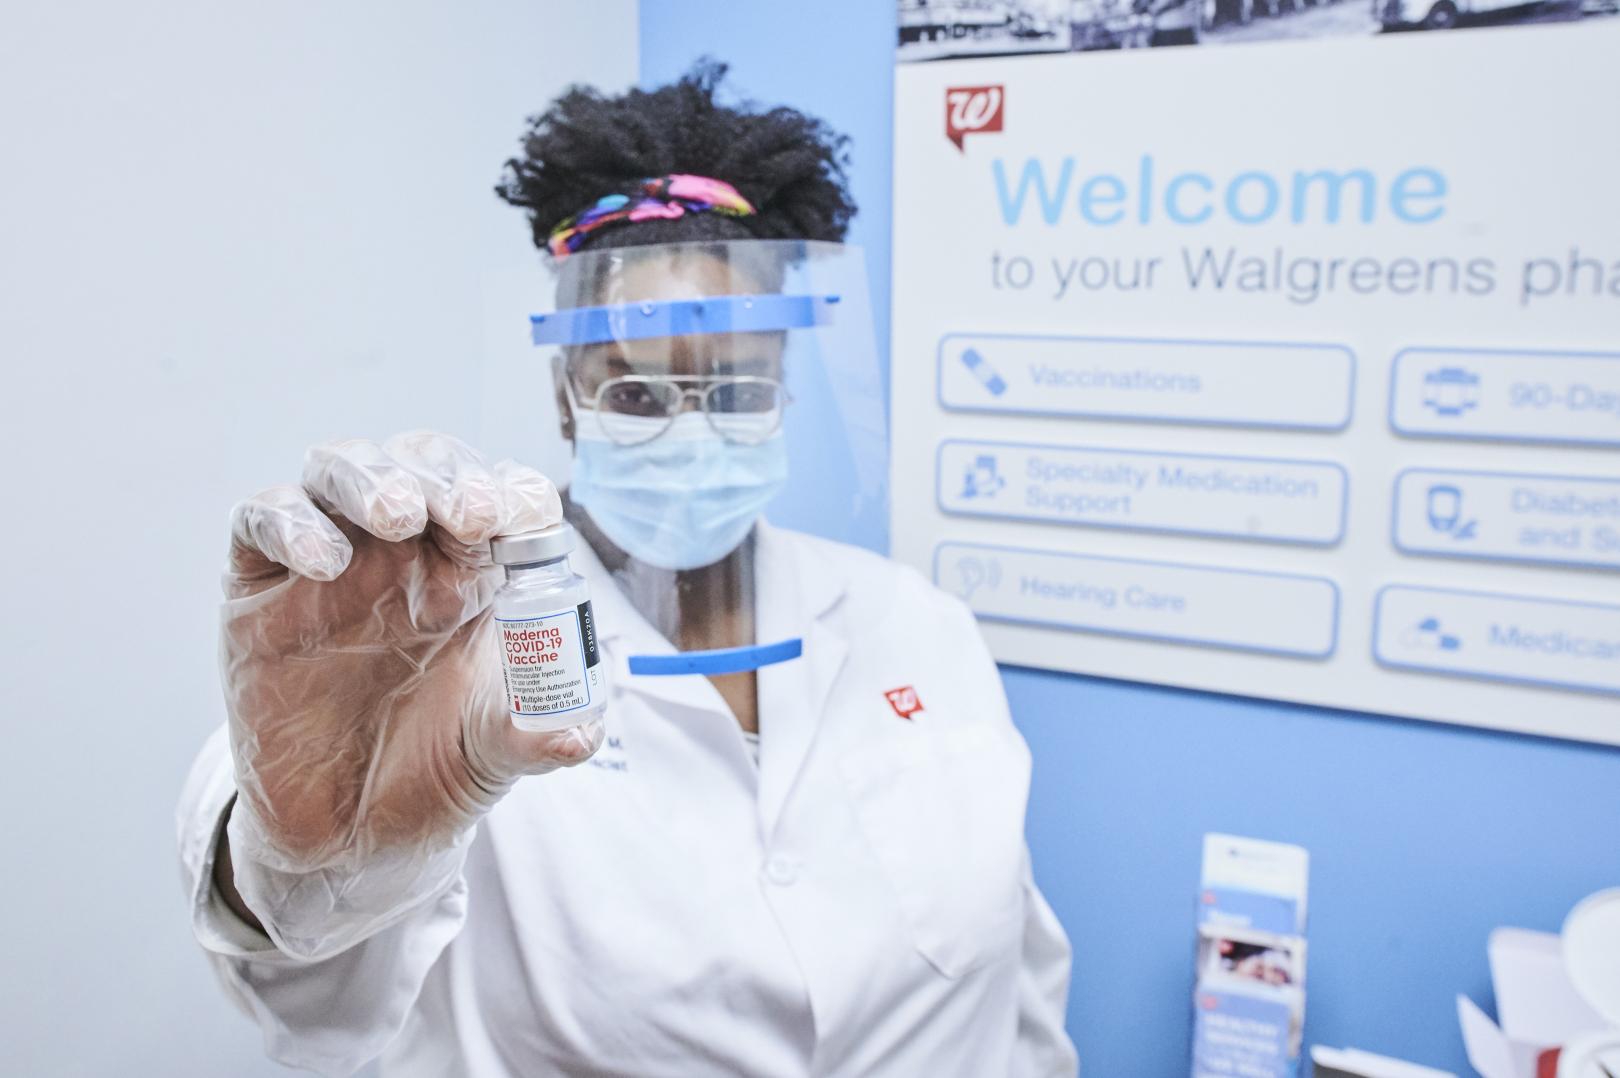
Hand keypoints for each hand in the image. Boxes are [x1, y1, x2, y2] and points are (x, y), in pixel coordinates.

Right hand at [222, 431, 601, 875]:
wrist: (347, 838)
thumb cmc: (430, 772)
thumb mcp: (494, 755)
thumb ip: (534, 737)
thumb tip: (576, 737)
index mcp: (473, 570)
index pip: (499, 495)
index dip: (513, 494)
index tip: (523, 520)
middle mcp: (403, 552)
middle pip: (423, 463)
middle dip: (449, 474)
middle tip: (471, 513)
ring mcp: (330, 563)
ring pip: (339, 469)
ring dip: (372, 477)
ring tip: (398, 515)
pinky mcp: (258, 591)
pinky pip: (260, 522)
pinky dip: (290, 523)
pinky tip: (324, 562)